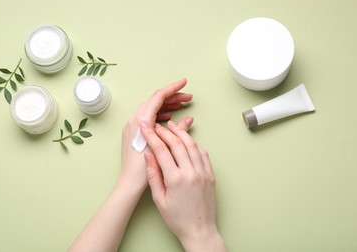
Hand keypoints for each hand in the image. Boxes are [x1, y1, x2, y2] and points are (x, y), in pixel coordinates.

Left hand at [120, 79, 192, 188]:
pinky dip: (159, 114)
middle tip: (188, 97)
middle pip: (154, 101)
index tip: (185, 82)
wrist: (129, 184)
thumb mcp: (163, 148)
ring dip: (166, 105)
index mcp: (140, 121)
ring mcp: (132, 127)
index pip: (157, 97)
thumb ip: (177, 131)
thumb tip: (188, 119)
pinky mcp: (133, 133)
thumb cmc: (144, 169)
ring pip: (151, 108)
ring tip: (182, 105)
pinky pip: (148, 117)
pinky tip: (169, 117)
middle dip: (172, 97)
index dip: (173, 88)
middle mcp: (134, 120)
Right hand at [140, 121, 225, 251]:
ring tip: (172, 126)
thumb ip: (153, 175)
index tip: (146, 127)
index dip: (152, 136)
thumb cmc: (177, 218)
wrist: (199, 230)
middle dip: (165, 131)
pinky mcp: (211, 175)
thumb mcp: (159, 199)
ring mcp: (203, 172)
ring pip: (192, 145)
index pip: (162, 150)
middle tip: (157, 125)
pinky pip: (203, 154)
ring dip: (181, 133)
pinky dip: (194, 144)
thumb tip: (148, 155)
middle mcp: (191, 172)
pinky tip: (188, 141)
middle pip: (177, 143)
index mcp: (175, 179)